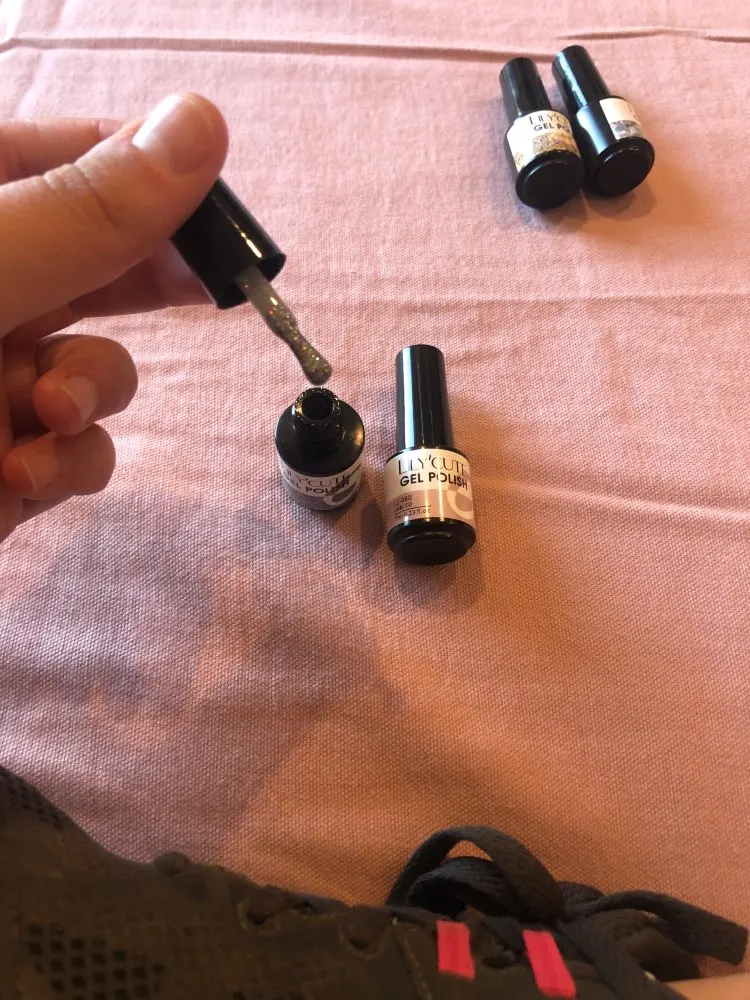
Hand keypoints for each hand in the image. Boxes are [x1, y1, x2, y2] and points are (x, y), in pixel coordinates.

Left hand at [0, 95, 227, 541]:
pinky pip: (77, 449)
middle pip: (92, 266)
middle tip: (207, 292)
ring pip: (97, 370)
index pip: (57, 159)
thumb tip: (201, 124)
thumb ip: (81, 213)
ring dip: (90, 398)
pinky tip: (21, 475)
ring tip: (46, 421)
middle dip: (138, 291)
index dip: (145, 180)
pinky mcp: (1, 462)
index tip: (216, 215)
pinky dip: (67, 462)